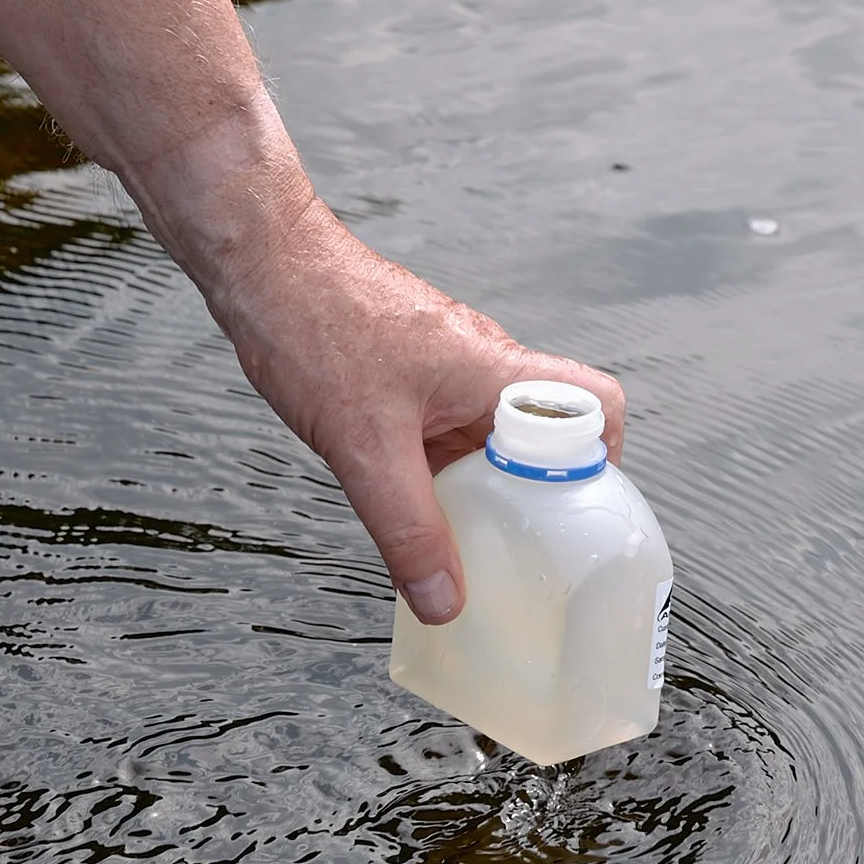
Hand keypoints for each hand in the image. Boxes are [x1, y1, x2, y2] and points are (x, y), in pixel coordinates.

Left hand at [216, 202, 624, 624]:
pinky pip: (443, 431)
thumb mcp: (364, 447)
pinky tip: (405, 502)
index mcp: (496, 370)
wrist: (262, 262)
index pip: (596, 405)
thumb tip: (446, 601)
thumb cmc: (315, 324)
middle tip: (512, 551)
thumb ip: (407, 529)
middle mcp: (482, 365)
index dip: (601, 463)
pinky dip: (437, 470)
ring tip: (457, 539)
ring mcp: (444, 367)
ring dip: (478, 486)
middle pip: (542, 435)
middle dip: (531, 496)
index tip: (573, 519)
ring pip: (486, 438)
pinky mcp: (407, 372)